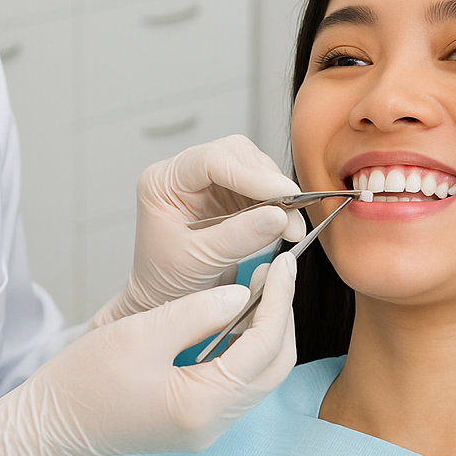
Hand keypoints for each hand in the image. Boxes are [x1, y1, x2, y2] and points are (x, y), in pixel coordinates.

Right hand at [0, 252, 296, 455]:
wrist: (49, 421)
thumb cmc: (86, 377)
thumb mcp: (142, 332)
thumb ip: (197, 312)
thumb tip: (242, 294)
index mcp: (201, 405)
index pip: (263, 347)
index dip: (279, 301)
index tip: (283, 264)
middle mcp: (212, 425)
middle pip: (273, 368)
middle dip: (281, 318)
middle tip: (278, 273)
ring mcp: (205, 428)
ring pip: (259, 377)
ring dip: (265, 332)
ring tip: (260, 287)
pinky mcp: (194, 421)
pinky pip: (236, 382)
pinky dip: (245, 347)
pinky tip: (236, 315)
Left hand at [92, 134, 303, 325]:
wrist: (164, 300)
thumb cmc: (166, 280)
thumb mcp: (200, 260)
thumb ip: (239, 236)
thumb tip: (279, 216)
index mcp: (162, 182)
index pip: (210, 160)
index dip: (251, 174)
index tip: (284, 194)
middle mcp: (182, 174)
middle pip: (234, 155)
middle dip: (268, 181)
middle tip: (293, 212)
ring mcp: (205, 182)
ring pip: (251, 166)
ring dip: (277, 193)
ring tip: (291, 225)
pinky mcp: (225, 194)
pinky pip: (259, 186)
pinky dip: (276, 203)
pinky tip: (284, 223)